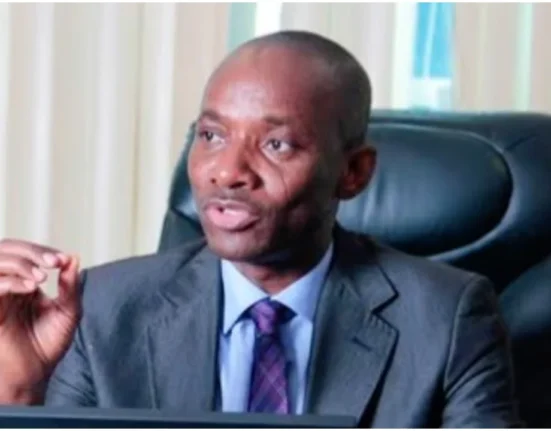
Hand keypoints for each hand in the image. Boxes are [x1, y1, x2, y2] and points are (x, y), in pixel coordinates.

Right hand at [0, 239, 80, 403]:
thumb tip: (74, 257)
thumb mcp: (68, 311)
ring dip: (20, 263)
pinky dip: (10, 281)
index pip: (28, 253)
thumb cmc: (48, 345)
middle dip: (32, 251)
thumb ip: (70, 285)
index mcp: (26, 281)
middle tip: (54, 262)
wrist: (33, 375)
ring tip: (42, 277)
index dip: (45, 252)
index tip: (63, 261)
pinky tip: (30, 287)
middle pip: (8, 248)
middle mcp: (8, 284)